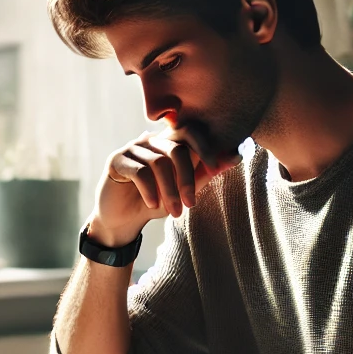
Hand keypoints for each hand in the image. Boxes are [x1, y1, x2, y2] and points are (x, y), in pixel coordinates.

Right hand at [89, 130, 241, 245]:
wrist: (123, 221)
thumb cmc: (156, 202)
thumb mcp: (184, 190)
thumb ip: (206, 173)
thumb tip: (236, 156)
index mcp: (168, 144)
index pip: (189, 132)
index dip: (205, 147)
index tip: (217, 168)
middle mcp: (151, 141)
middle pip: (177, 149)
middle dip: (187, 179)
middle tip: (191, 204)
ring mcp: (132, 148)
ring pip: (159, 163)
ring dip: (169, 191)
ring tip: (173, 212)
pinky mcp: (116, 160)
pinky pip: (140, 171)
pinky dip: (150, 191)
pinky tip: (151, 205)